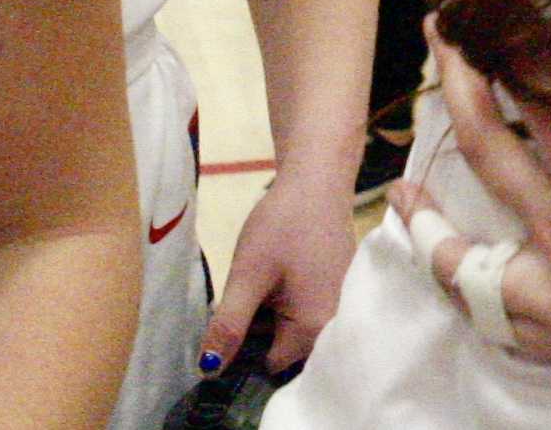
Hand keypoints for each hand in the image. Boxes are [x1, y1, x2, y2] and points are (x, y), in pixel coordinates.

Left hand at [203, 161, 354, 373]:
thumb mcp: (247, 276)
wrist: (318, 179)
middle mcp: (335, 321)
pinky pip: (307, 309)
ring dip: (274, 313)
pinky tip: (283, 272)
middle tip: (251, 292)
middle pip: (284, 347)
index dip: (242, 348)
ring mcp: (341, 302)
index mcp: (315, 326)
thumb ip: (229, 326)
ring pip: (293, 327)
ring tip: (266, 280)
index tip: (232, 318)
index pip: (270, 364)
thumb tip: (209, 370)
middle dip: (260, 329)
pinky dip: (289, 298)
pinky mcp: (339, 286)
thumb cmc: (283, 226)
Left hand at [394, 22, 550, 429]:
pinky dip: (452, 276)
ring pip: (464, 234)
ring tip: (406, 166)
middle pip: (488, 137)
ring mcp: (547, 287)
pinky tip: (431, 256)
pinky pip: (481, 305)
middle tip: (439, 25)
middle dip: (458, 74)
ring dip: (432, 194)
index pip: (541, 77)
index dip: (512, 17)